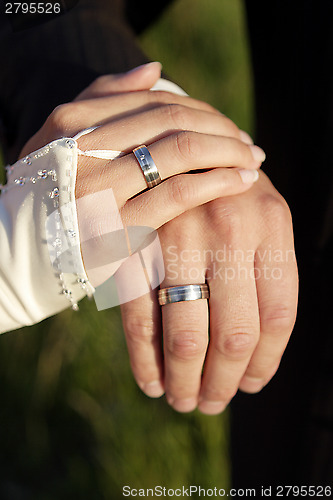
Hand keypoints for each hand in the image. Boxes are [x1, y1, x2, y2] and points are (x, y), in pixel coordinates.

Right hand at [19, 62, 264, 286]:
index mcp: (72, 123)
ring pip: (180, 151)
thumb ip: (105, 99)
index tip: (226, 126)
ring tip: (252, 159)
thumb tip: (154, 71)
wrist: (24, 252)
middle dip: (220, 128)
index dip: (199, 109)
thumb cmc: (52, 194)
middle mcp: (84, 149)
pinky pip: (178, 194)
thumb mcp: (63, 140)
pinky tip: (241, 181)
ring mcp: (101, 189)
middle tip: (247, 143)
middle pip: (172, 120)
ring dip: (226, 150)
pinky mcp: (117, 228)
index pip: (154, 101)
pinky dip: (216, 182)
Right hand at [120, 171, 297, 413]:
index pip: (279, 316)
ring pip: (187, 335)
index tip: (251, 384)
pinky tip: (151, 382)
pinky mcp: (136, 245)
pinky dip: (145, 360)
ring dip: (185, 381)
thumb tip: (256, 356)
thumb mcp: (263, 216)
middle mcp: (228, 229)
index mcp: (272, 224)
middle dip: (223, 382)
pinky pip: (140, 318)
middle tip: (214, 402)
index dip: (266, 362)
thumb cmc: (227, 192)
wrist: (176, 147)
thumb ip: (267, 272)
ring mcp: (178, 236)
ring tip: (185, 400)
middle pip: (234, 334)